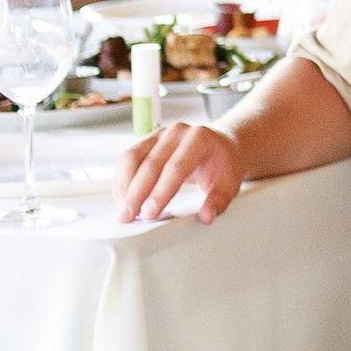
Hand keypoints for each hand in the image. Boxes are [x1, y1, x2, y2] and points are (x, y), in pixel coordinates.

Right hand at [115, 120, 245, 226]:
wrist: (220, 145)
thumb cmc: (223, 163)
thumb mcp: (229, 183)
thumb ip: (218, 201)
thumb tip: (207, 216)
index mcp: (198, 139)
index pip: (176, 167)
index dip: (160, 192)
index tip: (150, 213)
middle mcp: (176, 133)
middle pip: (150, 163)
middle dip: (136, 193)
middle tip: (128, 217)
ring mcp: (159, 135)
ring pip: (131, 158)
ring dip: (124, 186)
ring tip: (123, 210)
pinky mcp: (147, 142)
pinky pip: (127, 159)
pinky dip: (121, 180)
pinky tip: (122, 198)